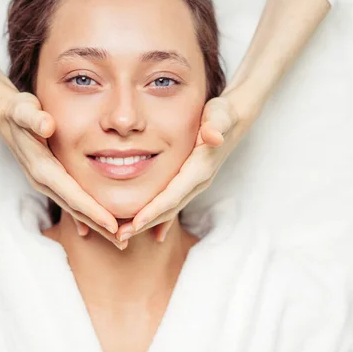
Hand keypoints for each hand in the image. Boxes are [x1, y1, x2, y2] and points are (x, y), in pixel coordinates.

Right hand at [0, 84, 127, 248]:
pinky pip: (71, 202)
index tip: (113, 225)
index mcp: (42, 168)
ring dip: (96, 225)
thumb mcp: (25, 110)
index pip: (73, 194)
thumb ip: (34, 118)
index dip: (93, 211)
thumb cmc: (19, 112)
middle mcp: (43, 181)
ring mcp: (46, 184)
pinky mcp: (50, 182)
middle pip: (76, 209)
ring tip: (118, 240)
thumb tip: (47, 126)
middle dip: (99, 226)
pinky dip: (85, 216)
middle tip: (123, 243)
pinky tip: (98, 228)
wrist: (5, 117)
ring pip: (74, 209)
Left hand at [116, 93, 258, 242]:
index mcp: (199, 169)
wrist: (233, 120)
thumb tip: (214, 136)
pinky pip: (173, 204)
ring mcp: (194, 185)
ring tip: (123, 234)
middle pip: (168, 209)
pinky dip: (160, 218)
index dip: (153, 210)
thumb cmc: (222, 114)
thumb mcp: (220, 115)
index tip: (134, 223)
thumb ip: (217, 125)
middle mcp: (198, 182)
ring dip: (147, 223)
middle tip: (119, 236)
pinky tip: (151, 233)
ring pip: (169, 209)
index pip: (173, 195)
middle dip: (144, 223)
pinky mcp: (190, 183)